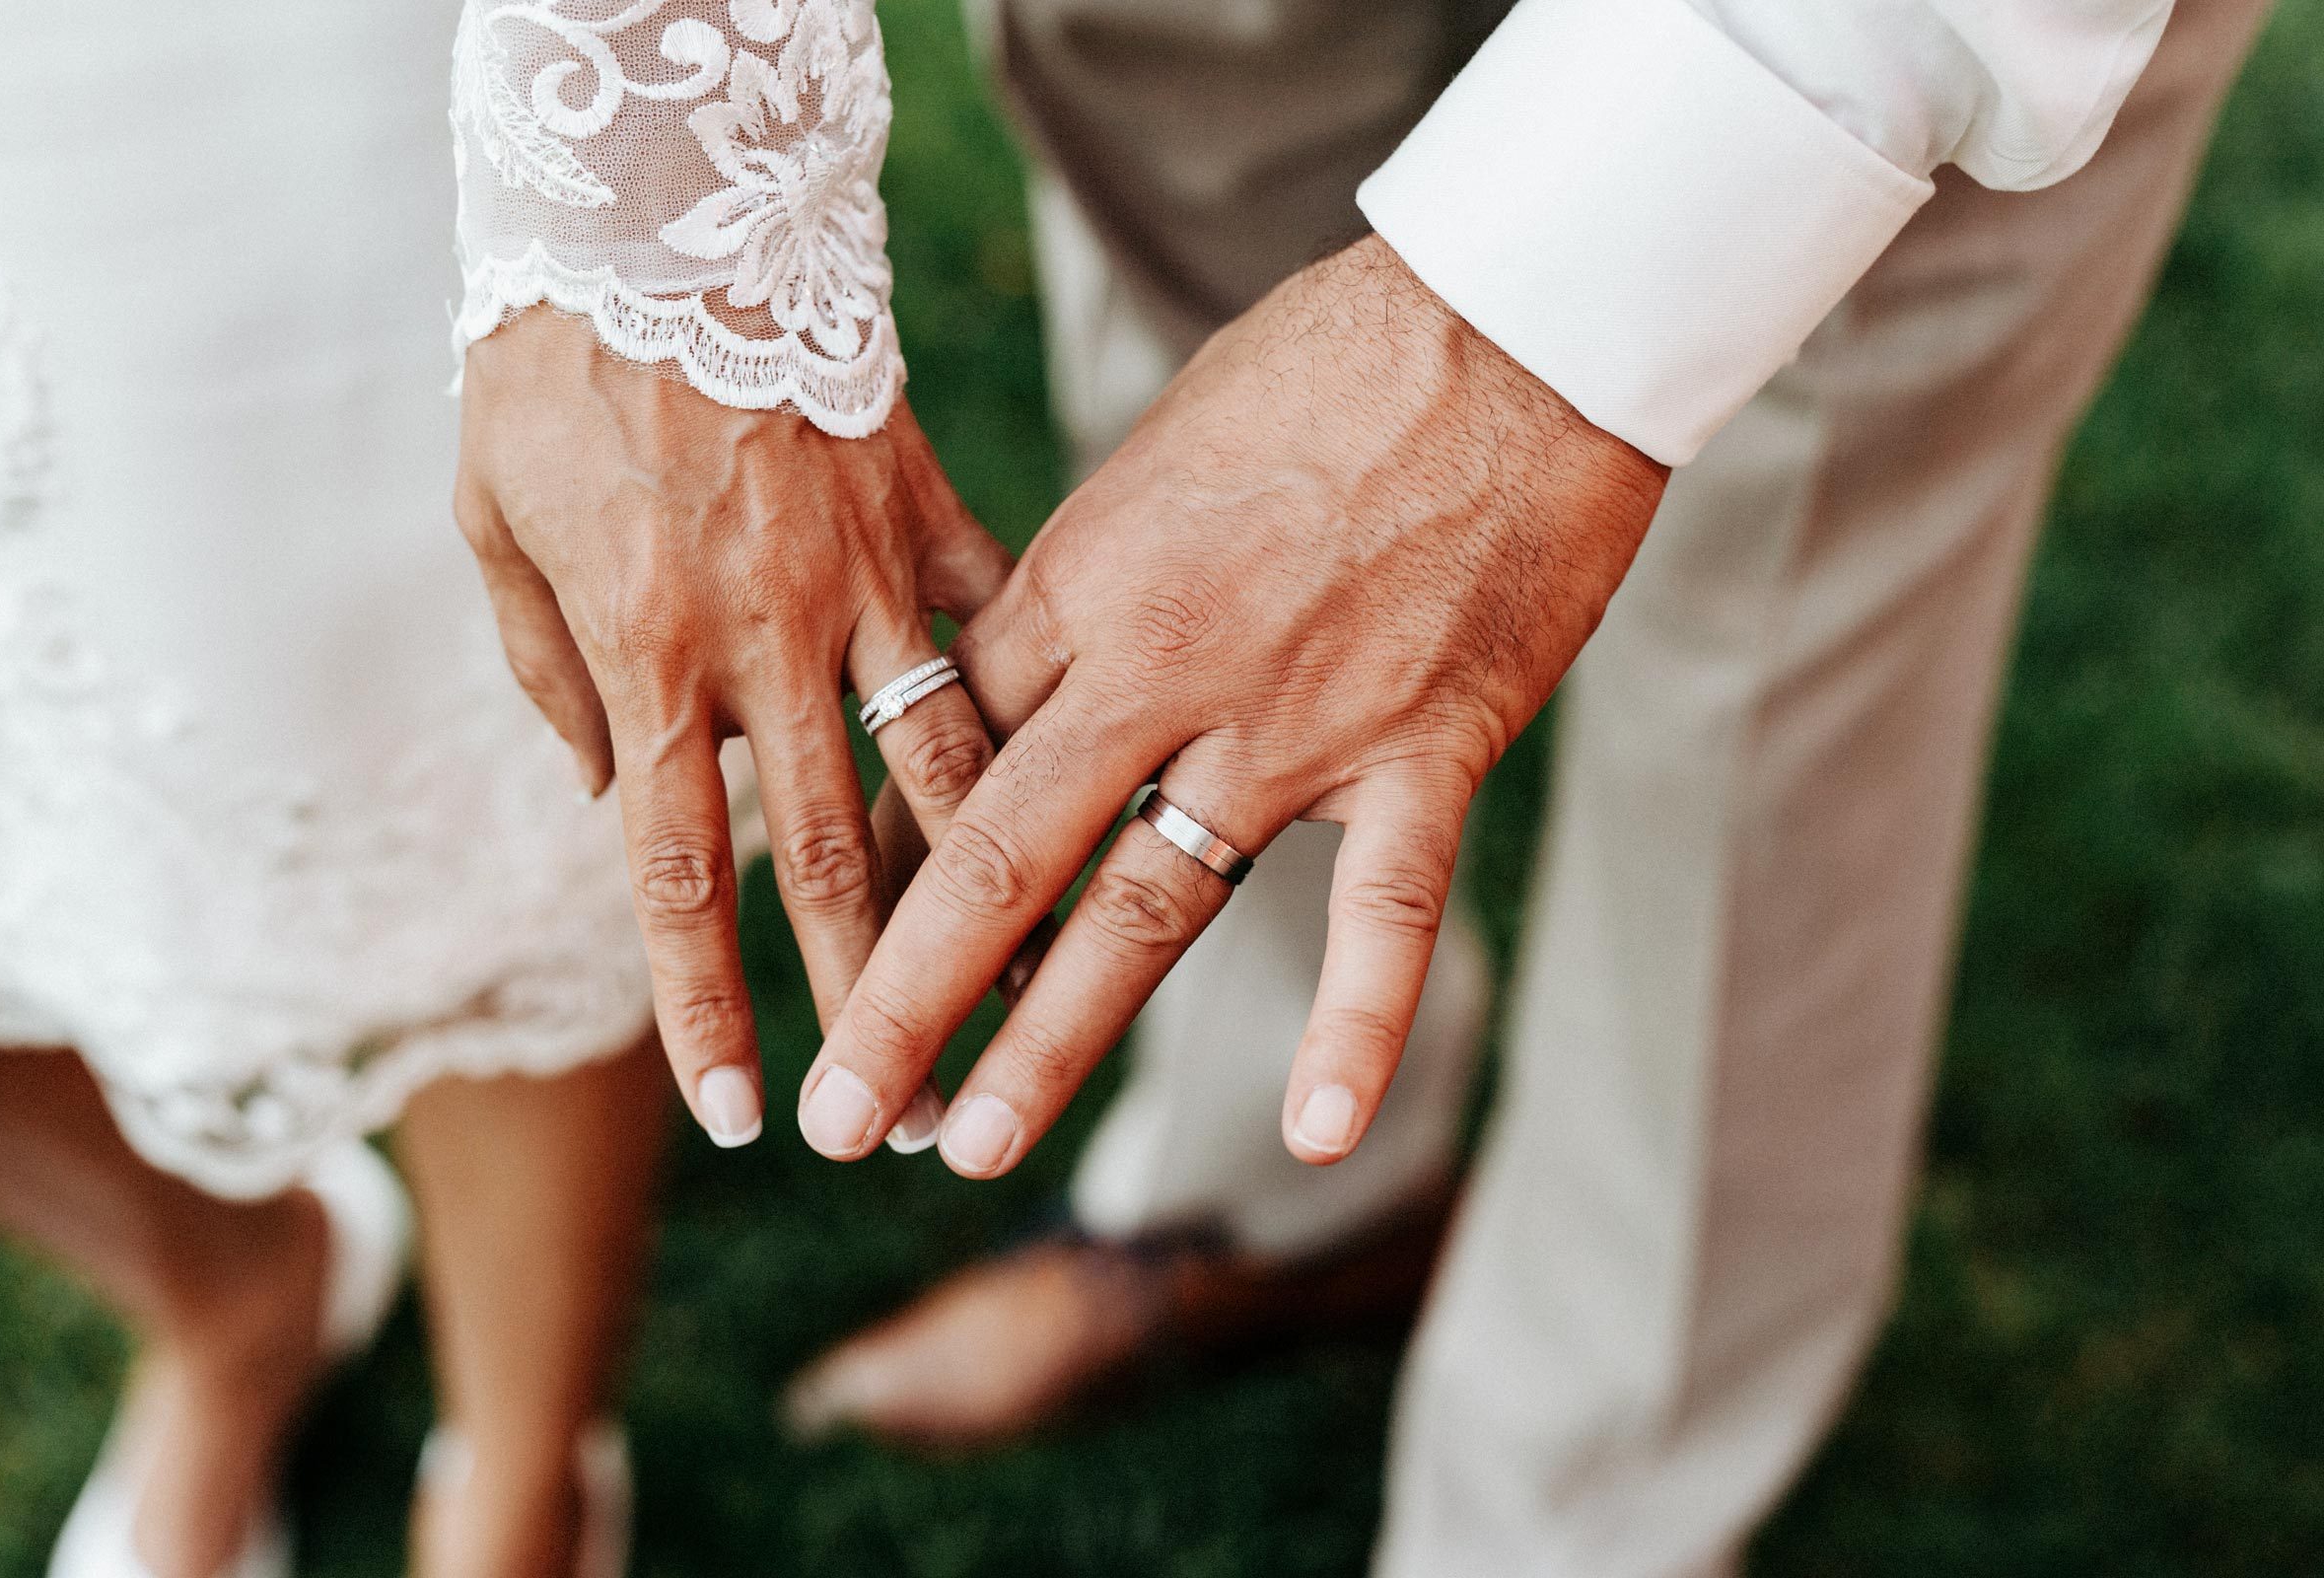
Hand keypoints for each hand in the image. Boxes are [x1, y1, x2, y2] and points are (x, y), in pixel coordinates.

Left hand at [455, 308, 1009, 1146]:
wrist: (653, 212)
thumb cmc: (549, 374)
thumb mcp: (497, 529)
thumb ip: (555, 678)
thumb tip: (613, 798)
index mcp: (652, 655)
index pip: (679, 873)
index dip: (709, 1004)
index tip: (746, 1115)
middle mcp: (773, 639)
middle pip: (837, 853)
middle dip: (876, 997)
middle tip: (905, 1110)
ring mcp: (867, 578)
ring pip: (948, 763)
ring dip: (984, 892)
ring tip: (1021, 994)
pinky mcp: (928, 511)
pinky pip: (996, 625)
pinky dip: (1033, 709)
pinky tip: (1088, 787)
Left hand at [795, 235, 1666, 1175]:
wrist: (1511, 319)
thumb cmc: (1325, 365)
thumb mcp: (1155, 456)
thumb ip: (1089, 580)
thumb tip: (1023, 668)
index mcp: (1083, 582)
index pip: (947, 756)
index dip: (883, 864)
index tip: (837, 945)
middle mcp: (1162, 665)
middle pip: (1002, 853)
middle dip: (907, 997)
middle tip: (844, 1115)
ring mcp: (1293, 719)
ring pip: (1149, 908)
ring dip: (1053, 1041)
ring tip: (973, 1144)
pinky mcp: (1425, 747)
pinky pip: (1384, 912)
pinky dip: (1353, 1027)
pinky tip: (1314, 1133)